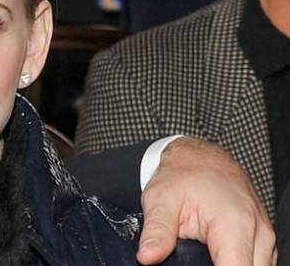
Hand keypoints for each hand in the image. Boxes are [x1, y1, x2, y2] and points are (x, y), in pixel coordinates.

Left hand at [137, 137, 276, 264]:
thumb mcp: (160, 200)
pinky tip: (217, 255)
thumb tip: (147, 257)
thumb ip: (157, 232)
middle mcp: (257, 230)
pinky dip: (239, 261)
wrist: (199, 156)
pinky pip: (258, 260)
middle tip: (193, 259)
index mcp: (234, 224)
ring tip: (204, 254)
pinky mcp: (263, 236)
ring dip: (232, 265)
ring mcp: (264, 234)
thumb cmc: (182, 174)